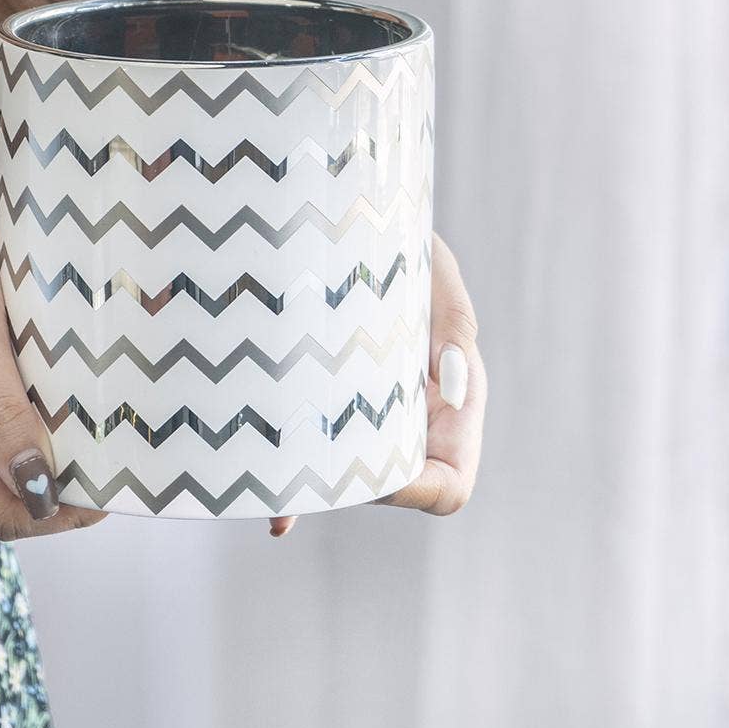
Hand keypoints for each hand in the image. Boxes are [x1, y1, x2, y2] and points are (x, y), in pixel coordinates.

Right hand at [0, 175, 105, 540]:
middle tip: (118, 460)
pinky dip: (32, 426)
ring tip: (101, 434)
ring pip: (0, 467)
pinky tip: (68, 408)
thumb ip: (2, 411)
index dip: (52, 507)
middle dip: (55, 483)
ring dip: (48, 455)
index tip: (112, 489)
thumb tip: (38, 489)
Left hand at [268, 233, 485, 536]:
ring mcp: (362, 420)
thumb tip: (454, 385)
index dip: (416, 492)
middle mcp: (407, 423)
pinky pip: (310, 464)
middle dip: (352, 494)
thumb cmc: (401, 243)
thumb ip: (454, 323)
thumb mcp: (434, 271)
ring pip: (344, 480)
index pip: (449, 483)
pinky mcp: (320, 408)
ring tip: (274, 488)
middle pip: (387, 491)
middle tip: (309, 475)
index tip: (372, 474)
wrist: (341, 214)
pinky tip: (276, 513)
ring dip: (314, 490)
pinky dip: (295, 490)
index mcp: (450, 405)